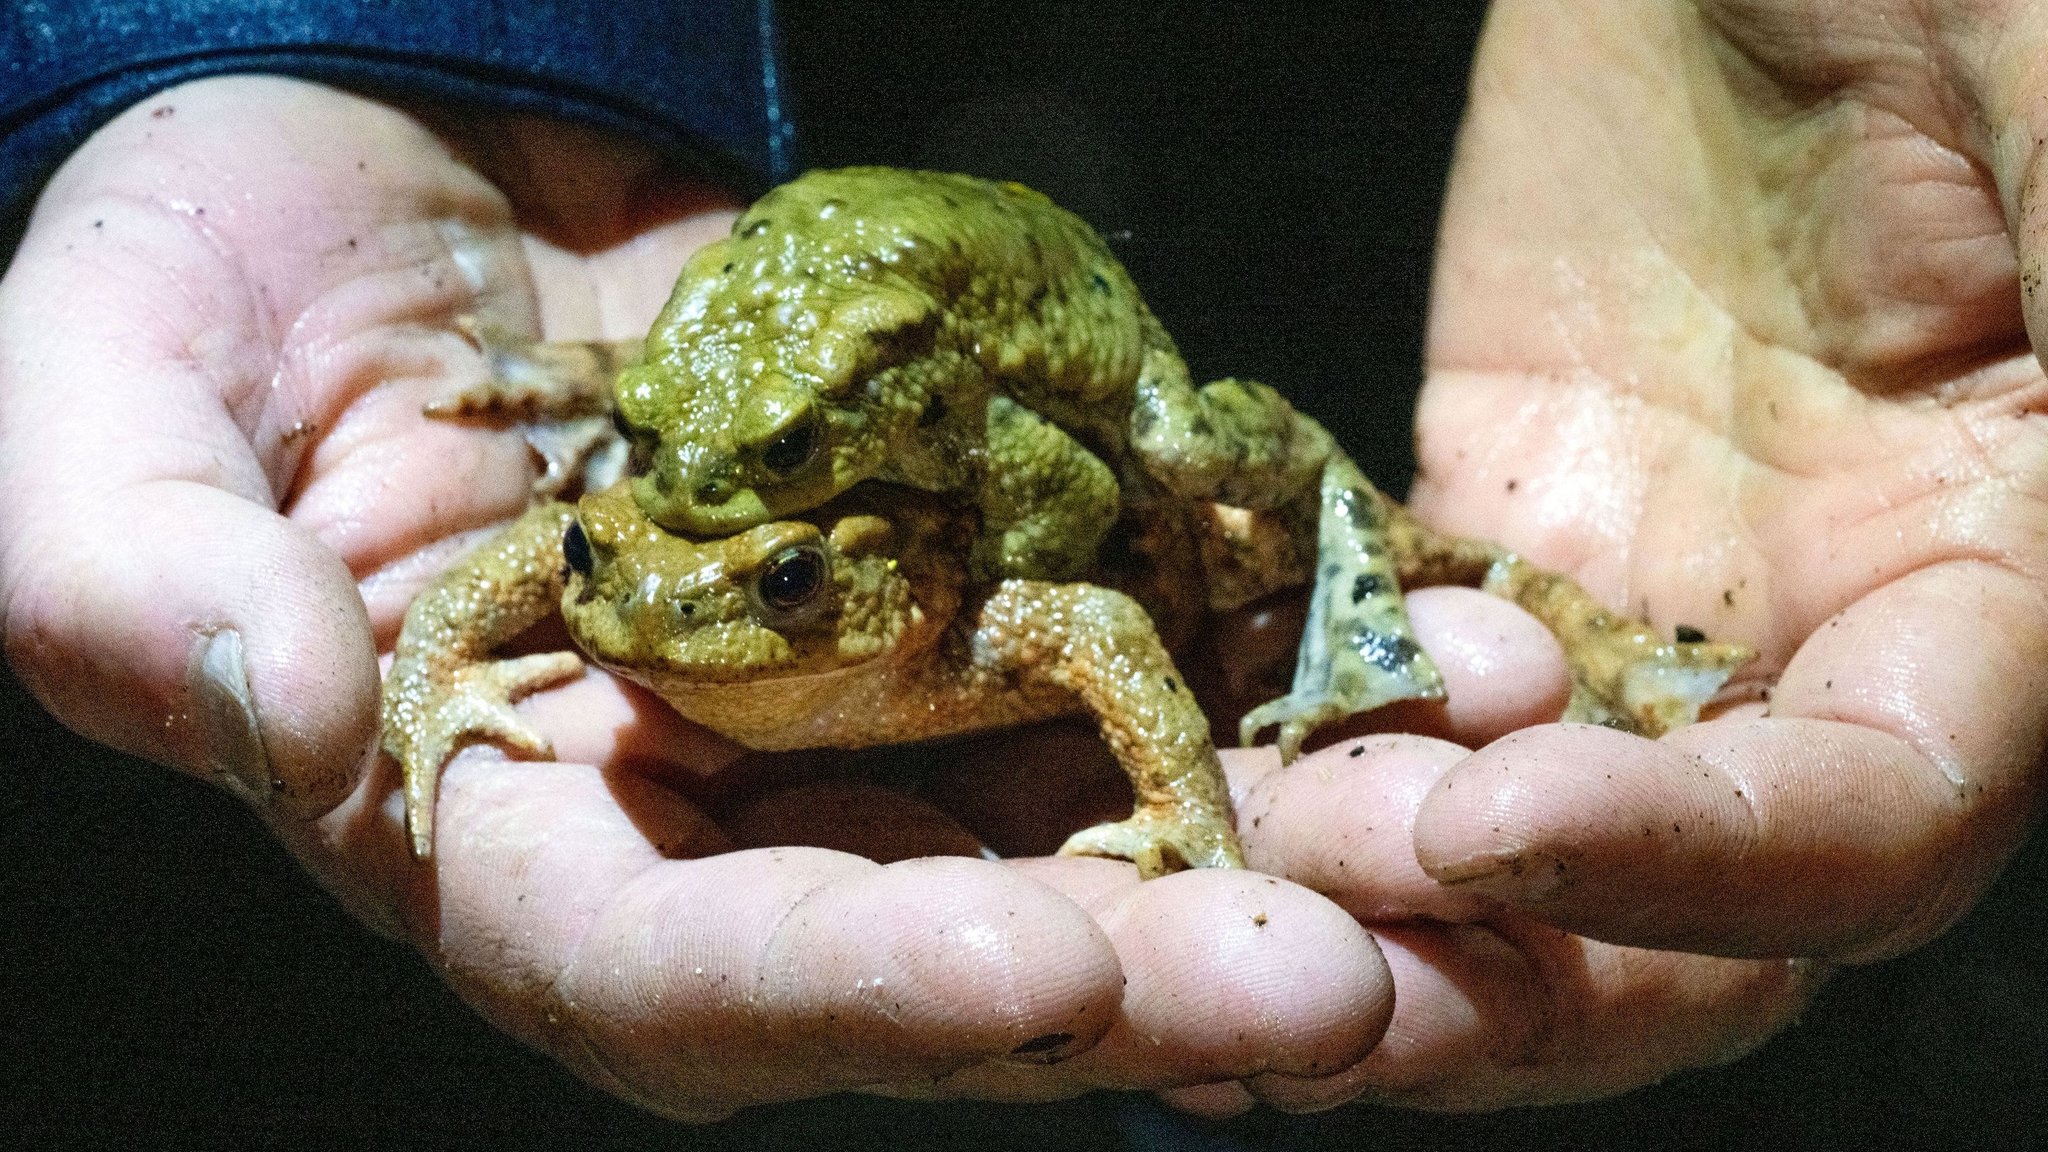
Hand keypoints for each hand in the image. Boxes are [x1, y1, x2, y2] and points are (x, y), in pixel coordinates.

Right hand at [0, 76, 1395, 1119]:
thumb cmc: (205, 280)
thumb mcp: (97, 404)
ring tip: (1470, 830)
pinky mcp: (971, 561)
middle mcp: (719, 802)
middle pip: (938, 928)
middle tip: (1350, 987)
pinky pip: (1145, 623)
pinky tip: (1450, 652)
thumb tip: (259, 703)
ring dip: (1277, 840)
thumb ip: (128, 575)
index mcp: (507, 830)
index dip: (853, 988)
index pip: (678, 970)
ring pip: (1087, 803)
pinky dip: (1291, 651)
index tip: (1041, 981)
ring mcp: (865, 688)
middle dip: (1137, 970)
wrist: (389, 154)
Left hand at [1174, 0, 2047, 1111]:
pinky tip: (1164, 771)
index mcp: (1998, 580)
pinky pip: (1373, 660)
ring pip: (1499, 813)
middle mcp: (1815, 625)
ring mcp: (1634, 574)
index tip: (1488, 823)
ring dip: (1351, 879)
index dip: (1700, 871)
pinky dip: (1280, 732)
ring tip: (1187, 886)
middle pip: (1672, 907)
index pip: (1867, 827)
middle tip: (1297, 962)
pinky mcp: (1483, 497)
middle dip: (1496, 965)